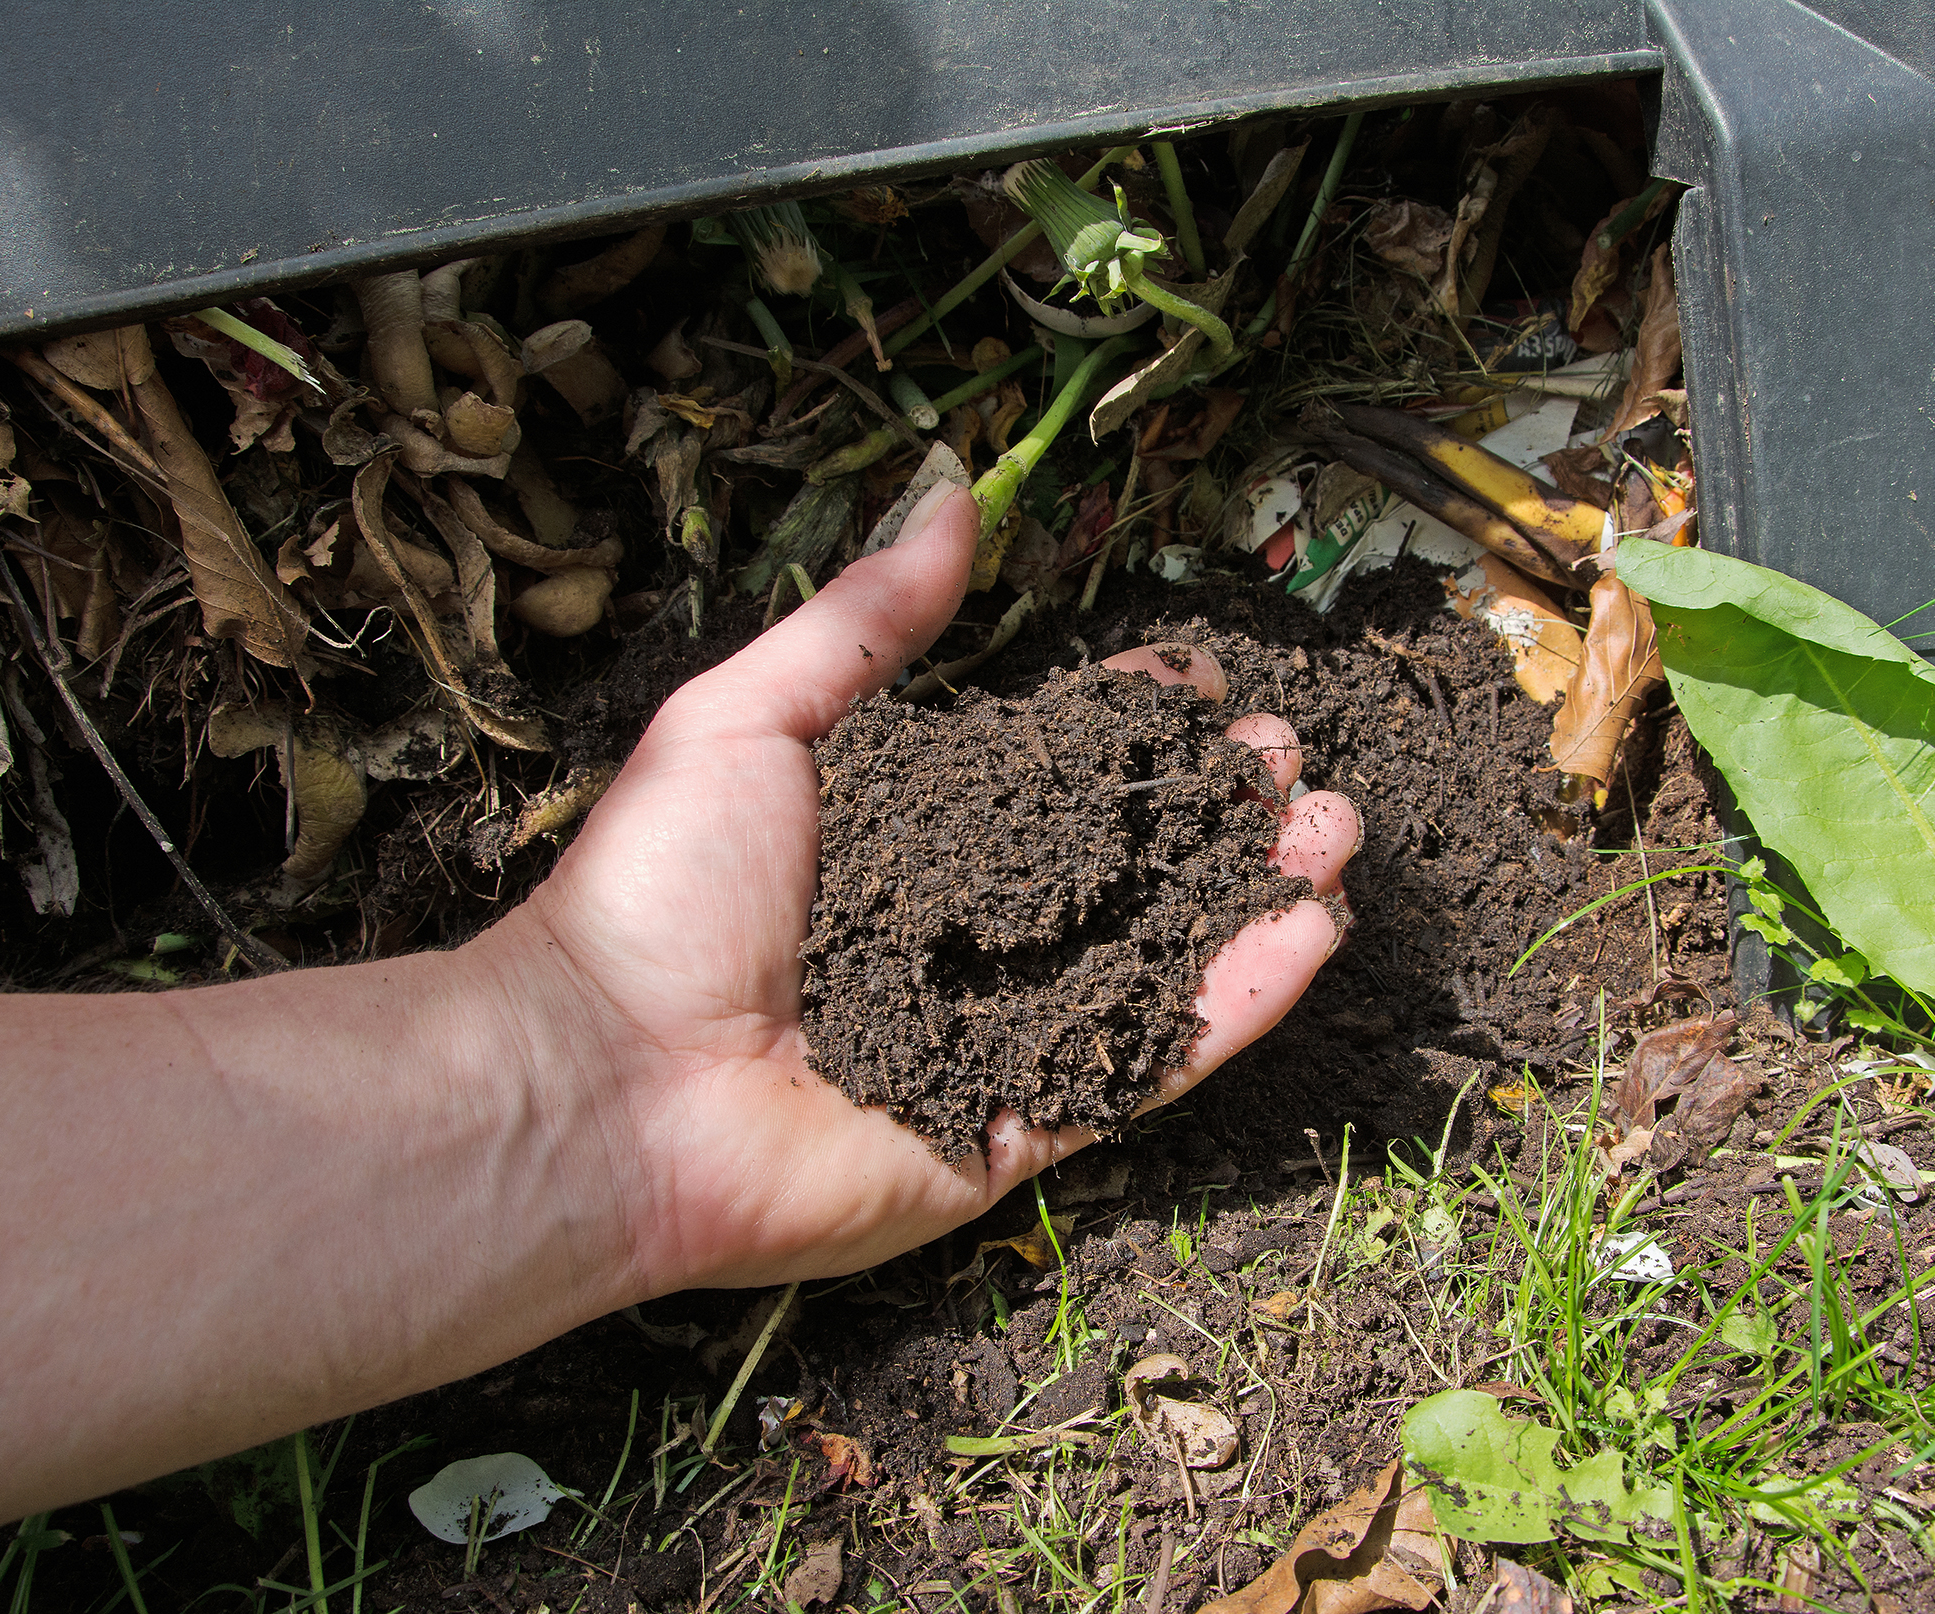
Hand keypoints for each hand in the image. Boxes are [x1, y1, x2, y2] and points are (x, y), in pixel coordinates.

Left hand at [504, 481, 1360, 1295]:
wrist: (599, 1084)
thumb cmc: (656, 893)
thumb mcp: (753, 718)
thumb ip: (867, 620)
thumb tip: (954, 493)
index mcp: (900, 845)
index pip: (1042, 775)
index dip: (1120, 727)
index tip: (1191, 679)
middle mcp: (957, 939)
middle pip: (1117, 864)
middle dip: (1211, 806)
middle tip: (1288, 760)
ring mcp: (991, 1041)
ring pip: (1153, 961)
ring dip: (1252, 895)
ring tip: (1335, 831)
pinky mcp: (1013, 1134)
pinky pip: (1142, 1068)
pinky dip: (1233, 1008)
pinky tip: (1311, 937)